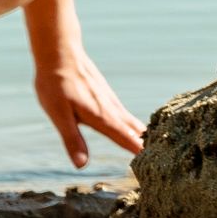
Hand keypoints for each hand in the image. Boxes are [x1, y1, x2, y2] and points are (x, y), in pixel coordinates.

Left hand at [37, 41, 146, 164]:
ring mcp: (108, 99)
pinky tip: (131, 124)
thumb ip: (72, 140)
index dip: (136, 151)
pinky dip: (132, 122)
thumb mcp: (59, 115)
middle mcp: (110, 108)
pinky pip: (123, 111)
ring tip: (151, 144)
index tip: (151, 163)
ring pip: (129, 119)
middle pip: (132, 129)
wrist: (59, 52)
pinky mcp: (104, 92)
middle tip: (160, 157)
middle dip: (144, 143)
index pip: (124, 138)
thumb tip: (81, 166)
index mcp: (101, 116)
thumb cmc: (56, 84)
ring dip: (140, 132)